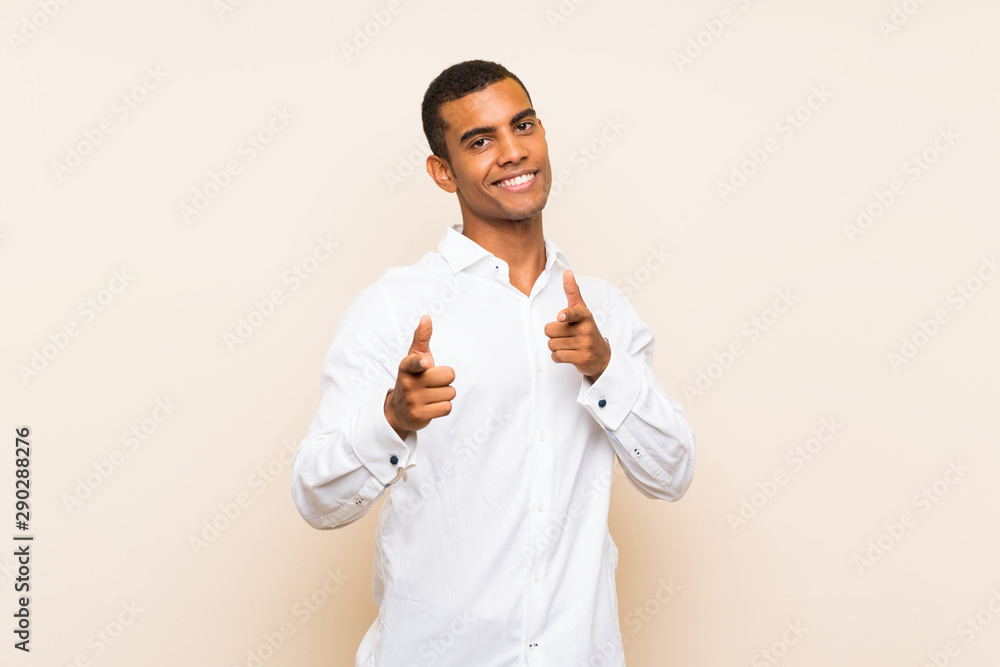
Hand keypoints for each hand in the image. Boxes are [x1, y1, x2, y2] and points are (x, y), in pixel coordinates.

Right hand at [384, 314, 455, 438]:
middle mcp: (408, 383)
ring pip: (450, 393)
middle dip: (446, 379)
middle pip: (448, 376)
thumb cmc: (413, 378)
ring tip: (430, 395)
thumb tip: (426, 317)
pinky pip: (447, 407)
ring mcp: (412, 401)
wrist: (398, 410)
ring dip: (445, 394)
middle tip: (432, 383)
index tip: (426, 364)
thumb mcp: (414, 358)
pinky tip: (432, 406)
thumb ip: (421, 338)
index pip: (414, 363)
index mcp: (406, 367)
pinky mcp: (419, 416)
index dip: (421, 363)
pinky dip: (443, 407)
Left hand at [544, 270, 611, 381]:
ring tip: (568, 345)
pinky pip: (557, 356)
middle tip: (565, 335)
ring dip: (556, 346)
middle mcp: (586, 329)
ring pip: (552, 344)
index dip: (566, 315)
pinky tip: (568, 354)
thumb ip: (573, 292)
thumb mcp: (582, 311)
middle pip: (550, 330)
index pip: (574, 313)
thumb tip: (568, 272)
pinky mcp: (582, 359)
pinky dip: (557, 356)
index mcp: (585, 315)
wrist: (602, 356)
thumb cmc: (586, 330)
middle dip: (553, 334)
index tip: (561, 316)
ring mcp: (585, 345)